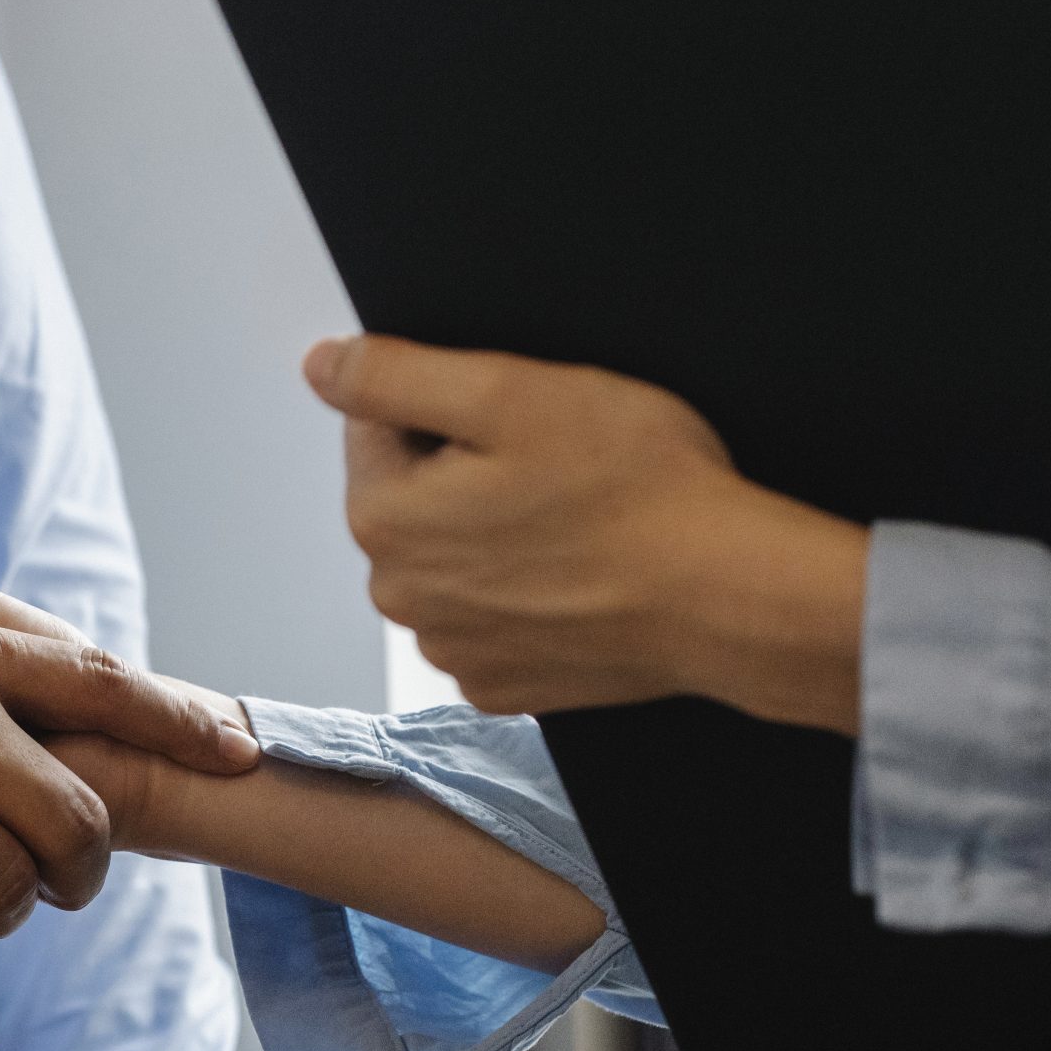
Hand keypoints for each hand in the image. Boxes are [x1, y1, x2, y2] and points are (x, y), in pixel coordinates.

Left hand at [303, 334, 866, 734]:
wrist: (729, 595)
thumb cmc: (634, 488)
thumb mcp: (508, 392)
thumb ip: (394, 374)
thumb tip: (321, 365)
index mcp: (383, 518)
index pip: (377, 425)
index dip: (450, 405)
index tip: (518, 419)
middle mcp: (400, 596)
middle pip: (414, 495)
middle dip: (468, 470)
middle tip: (556, 465)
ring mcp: (453, 649)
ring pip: (454, 556)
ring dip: (496, 532)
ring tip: (574, 521)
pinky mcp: (506, 685)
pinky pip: (494, 616)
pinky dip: (526, 592)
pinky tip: (579, 575)